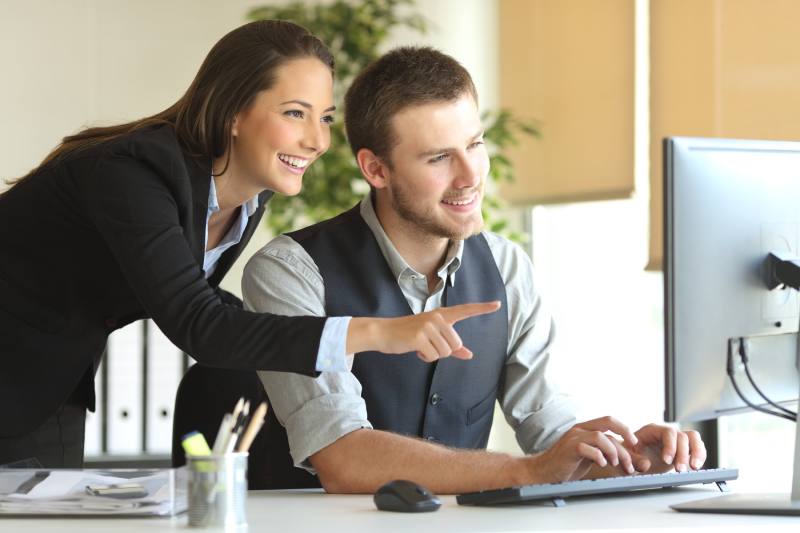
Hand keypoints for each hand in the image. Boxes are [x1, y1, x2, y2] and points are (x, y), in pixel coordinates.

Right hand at [346, 301, 500, 360]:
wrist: (383, 332)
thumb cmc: (409, 335)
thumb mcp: (431, 337)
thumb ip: (452, 346)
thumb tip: (470, 355)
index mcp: (441, 315)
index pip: (465, 310)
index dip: (482, 308)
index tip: (497, 304)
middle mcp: (437, 318)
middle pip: (455, 344)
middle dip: (443, 351)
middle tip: (427, 344)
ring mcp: (428, 326)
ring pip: (445, 352)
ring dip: (433, 354)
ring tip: (420, 345)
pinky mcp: (420, 337)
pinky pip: (433, 356)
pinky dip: (425, 357)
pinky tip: (415, 349)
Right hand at [525, 416, 638, 482]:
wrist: (544, 471)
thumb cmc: (567, 464)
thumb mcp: (592, 457)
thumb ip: (609, 455)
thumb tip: (633, 461)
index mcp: (585, 429)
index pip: (609, 420)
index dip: (624, 429)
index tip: (635, 442)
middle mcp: (580, 429)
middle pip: (607, 422)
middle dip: (624, 437)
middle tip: (632, 453)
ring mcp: (573, 437)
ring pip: (600, 436)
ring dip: (613, 451)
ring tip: (615, 463)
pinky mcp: (569, 449)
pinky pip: (587, 448)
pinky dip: (598, 456)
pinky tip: (601, 464)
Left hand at [624, 424, 705, 473]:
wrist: (633, 459)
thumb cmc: (629, 455)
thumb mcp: (627, 457)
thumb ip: (634, 460)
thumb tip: (646, 465)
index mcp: (652, 430)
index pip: (668, 432)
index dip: (671, 446)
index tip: (667, 461)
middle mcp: (666, 433)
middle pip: (683, 436)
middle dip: (683, 454)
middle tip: (680, 470)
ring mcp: (675, 440)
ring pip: (693, 439)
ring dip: (697, 453)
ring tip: (694, 468)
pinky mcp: (682, 449)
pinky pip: (697, 447)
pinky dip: (699, 456)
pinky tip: (695, 467)